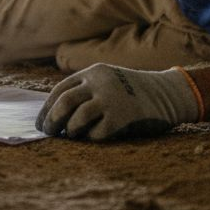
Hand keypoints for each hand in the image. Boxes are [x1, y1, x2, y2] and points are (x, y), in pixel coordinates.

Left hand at [36, 64, 200, 140]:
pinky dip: (91, 138)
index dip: (47, 108)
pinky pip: (96, 133)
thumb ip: (86, 90)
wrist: (168, 94)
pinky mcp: (122, 117)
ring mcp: (111, 99)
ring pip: (76, 119)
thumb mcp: (108, 81)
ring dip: (71, 131)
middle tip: (49, 133)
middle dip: (52, 121)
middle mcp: (99, 83)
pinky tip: (96, 136)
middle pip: (64, 103)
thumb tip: (56, 115)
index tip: (41, 123)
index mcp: (93, 72)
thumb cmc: (133, 92)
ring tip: (73, 135)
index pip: (60, 90)